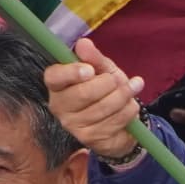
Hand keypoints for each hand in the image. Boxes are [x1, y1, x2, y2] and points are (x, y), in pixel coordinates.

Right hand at [43, 40, 151, 168]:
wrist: (120, 121)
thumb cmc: (106, 90)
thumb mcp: (103, 69)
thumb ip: (93, 57)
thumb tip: (83, 43)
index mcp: (57, 85)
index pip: (54, 77)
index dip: (71, 73)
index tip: (90, 70)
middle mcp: (60, 107)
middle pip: (83, 93)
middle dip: (109, 83)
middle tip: (118, 78)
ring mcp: (74, 126)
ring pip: (104, 107)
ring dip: (124, 95)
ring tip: (130, 89)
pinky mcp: (90, 140)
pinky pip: (116, 120)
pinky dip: (129, 110)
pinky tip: (130, 106)